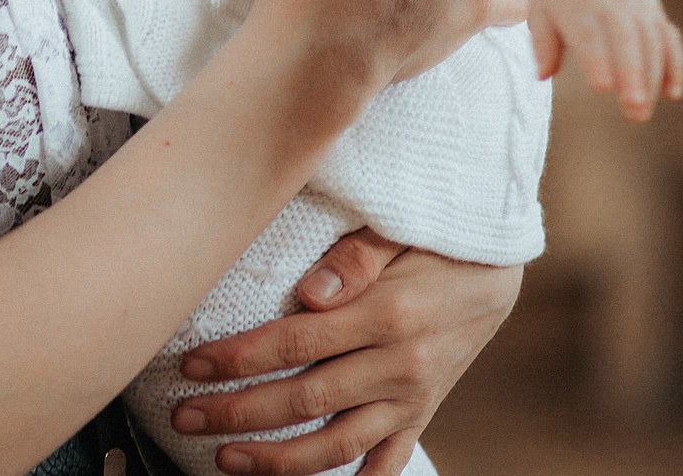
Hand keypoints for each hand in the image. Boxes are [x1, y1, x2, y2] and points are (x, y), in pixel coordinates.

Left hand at [170, 233, 521, 475]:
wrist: (497, 268)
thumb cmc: (435, 239)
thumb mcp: (398, 229)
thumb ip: (355, 257)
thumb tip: (309, 293)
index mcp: (387, 314)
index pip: (295, 343)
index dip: (238, 358)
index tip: (191, 365)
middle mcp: (400, 365)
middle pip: (305, 399)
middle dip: (238, 412)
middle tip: (185, 416)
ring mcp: (413, 397)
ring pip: (339, 444)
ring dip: (279, 460)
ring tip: (226, 461)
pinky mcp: (423, 413)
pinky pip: (388, 460)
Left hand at [528, 0, 682, 119]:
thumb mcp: (540, 11)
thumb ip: (543, 44)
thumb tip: (542, 75)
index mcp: (580, 6)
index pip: (590, 34)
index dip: (598, 61)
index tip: (602, 89)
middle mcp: (613, 6)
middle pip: (627, 41)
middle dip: (633, 76)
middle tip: (634, 110)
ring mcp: (639, 9)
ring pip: (652, 44)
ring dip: (652, 79)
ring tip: (642, 113)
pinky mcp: (656, 15)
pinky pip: (670, 40)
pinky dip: (675, 65)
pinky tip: (672, 93)